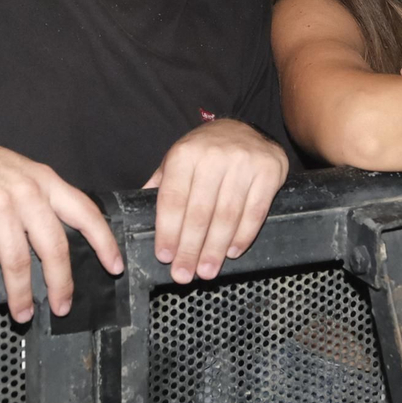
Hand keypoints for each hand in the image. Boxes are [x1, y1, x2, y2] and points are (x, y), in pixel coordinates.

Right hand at [0, 126, 123, 322]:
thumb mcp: (17, 170)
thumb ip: (39, 196)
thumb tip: (57, 234)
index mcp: (42, 181)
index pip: (84, 213)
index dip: (104, 242)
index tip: (115, 266)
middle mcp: (24, 194)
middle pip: (54, 248)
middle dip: (60, 284)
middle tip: (61, 306)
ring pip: (18, 263)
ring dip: (21, 295)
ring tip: (22, 313)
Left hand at [144, 120, 287, 283]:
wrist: (248, 128)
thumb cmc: (206, 150)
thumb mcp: (178, 157)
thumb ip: (160, 183)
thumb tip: (133, 211)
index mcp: (185, 154)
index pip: (173, 200)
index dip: (168, 231)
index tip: (164, 257)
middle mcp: (213, 157)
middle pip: (199, 213)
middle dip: (190, 248)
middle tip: (183, 274)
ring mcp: (243, 164)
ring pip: (226, 216)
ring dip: (215, 249)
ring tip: (206, 271)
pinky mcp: (268, 172)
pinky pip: (255, 211)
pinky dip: (243, 236)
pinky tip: (232, 252)